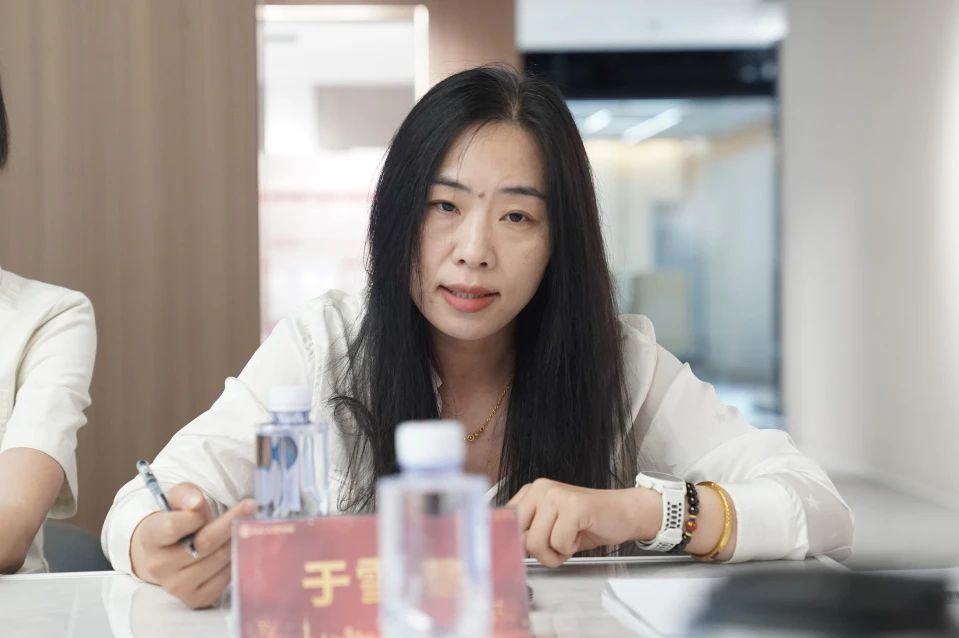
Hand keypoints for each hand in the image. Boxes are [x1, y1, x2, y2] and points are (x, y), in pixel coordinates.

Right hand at [129, 482, 254, 608]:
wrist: (168, 554)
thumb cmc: (176, 520)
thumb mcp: (176, 500)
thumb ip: (186, 494)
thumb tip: (196, 503)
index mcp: (150, 537)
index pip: (172, 526)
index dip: (193, 516)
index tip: (205, 504)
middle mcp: (160, 565)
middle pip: (204, 543)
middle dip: (230, 523)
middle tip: (250, 507)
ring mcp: (177, 586)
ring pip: (219, 559)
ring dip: (236, 540)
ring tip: (242, 527)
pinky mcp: (195, 598)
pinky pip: (225, 577)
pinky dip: (235, 560)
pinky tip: (235, 548)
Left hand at [507, 478, 659, 566]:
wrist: (624, 513)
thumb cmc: (588, 522)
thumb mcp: (551, 527)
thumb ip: (529, 532)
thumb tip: (508, 547)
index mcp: (531, 491)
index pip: (506, 522)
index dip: (517, 542)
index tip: (529, 548)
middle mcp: (540, 488)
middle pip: (520, 536)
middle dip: (539, 551)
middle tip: (558, 543)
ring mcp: (556, 495)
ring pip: (536, 543)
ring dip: (556, 552)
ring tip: (571, 538)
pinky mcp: (573, 506)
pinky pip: (559, 543)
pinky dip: (571, 548)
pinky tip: (581, 534)